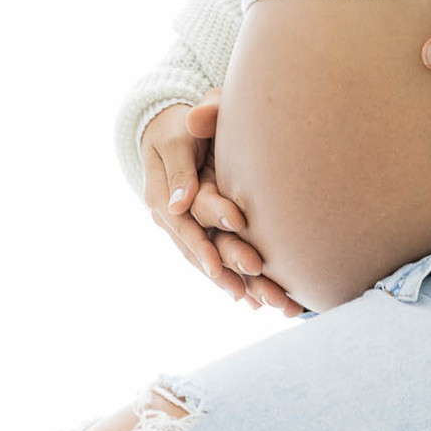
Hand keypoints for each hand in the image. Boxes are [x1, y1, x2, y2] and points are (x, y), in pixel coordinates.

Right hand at [139, 92, 304, 315]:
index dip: (207, 243)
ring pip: (212, 261)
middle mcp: (176, 219)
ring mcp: (190, 227)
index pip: (187, 226)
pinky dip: (236, 277)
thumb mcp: (177, 137)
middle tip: (259, 282)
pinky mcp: (205, 230)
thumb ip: (180, 166)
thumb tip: (180, 204)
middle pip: (202, 251)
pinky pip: (219, 257)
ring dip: (237, 282)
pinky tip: (259, 300)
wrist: (173, 129)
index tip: (233, 255)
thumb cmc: (179, 126)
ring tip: (267, 304)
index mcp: (163, 198)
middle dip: (230, 268)